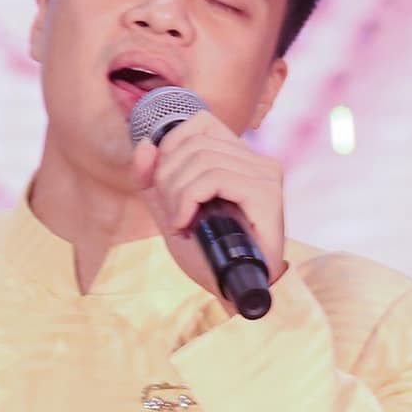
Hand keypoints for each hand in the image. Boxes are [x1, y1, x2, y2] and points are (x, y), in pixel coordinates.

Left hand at [131, 116, 287, 301]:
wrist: (232, 289)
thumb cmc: (207, 252)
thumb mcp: (169, 209)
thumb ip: (153, 178)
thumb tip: (145, 145)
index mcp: (239, 156)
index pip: (199, 123)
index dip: (170, 147)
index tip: (162, 186)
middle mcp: (257, 159)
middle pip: (193, 143)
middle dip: (167, 178)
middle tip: (170, 213)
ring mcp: (265, 174)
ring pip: (201, 160)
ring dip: (176, 194)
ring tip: (179, 222)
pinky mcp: (266, 193)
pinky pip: (213, 178)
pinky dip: (188, 200)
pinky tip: (186, 223)